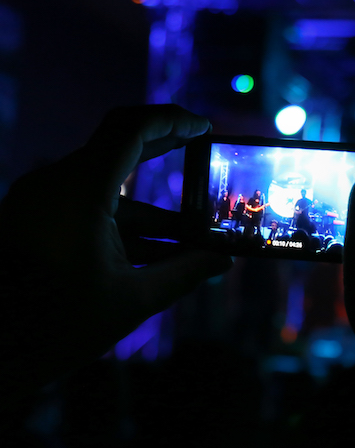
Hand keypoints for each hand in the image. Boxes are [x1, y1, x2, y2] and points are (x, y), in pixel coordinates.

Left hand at [0, 105, 231, 405]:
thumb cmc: (57, 325)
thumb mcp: (133, 299)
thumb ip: (184, 273)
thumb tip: (223, 263)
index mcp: (80, 191)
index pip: (131, 130)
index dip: (172, 121)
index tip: (205, 128)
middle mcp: (57, 185)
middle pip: (120, 149)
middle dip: (166, 150)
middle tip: (204, 148)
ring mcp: (44, 202)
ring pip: (109, 191)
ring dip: (152, 213)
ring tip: (196, 241)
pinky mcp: (38, 221)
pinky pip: (89, 209)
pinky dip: (125, 226)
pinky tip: (160, 256)